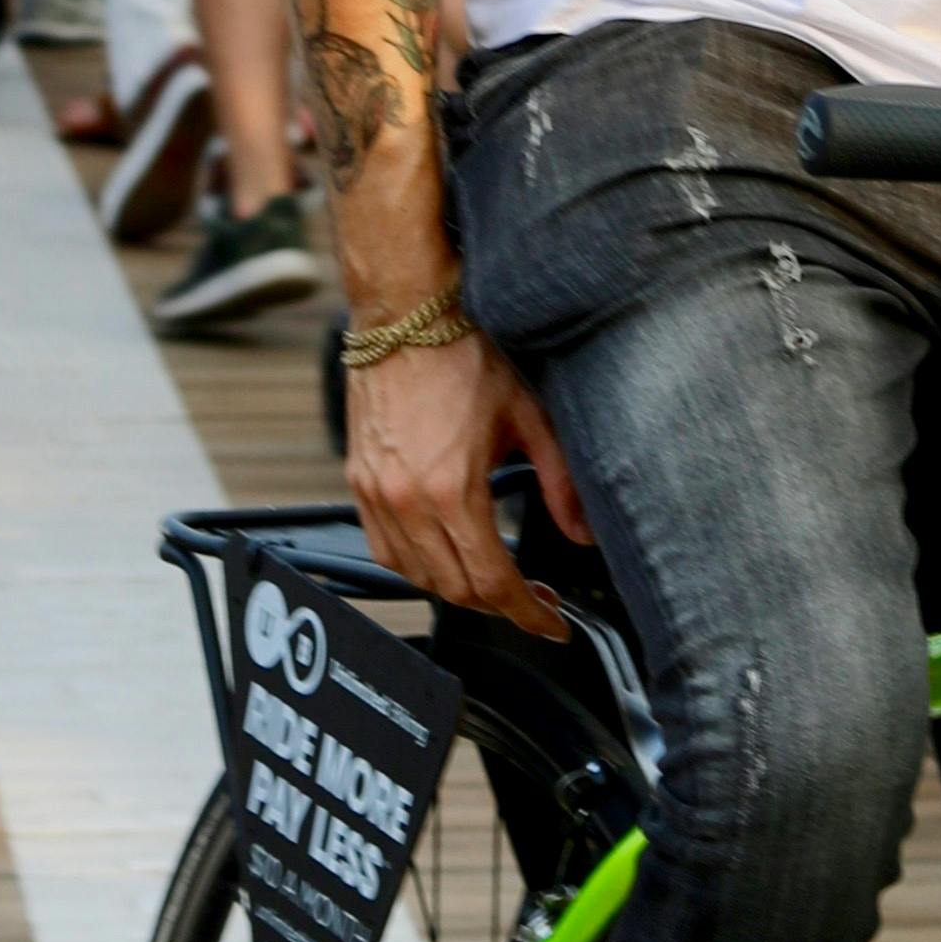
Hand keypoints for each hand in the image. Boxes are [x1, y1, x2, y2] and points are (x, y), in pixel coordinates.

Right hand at [343, 320, 584, 640]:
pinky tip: (441, 555)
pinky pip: (384, 550)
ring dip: (456, 589)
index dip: (528, 613)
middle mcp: (408, 500)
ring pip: (416, 577)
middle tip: (532, 598)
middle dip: (499, 605)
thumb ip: (560, 481)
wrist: (404, 317)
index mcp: (453, 489)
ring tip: (490, 577)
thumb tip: (581, 533)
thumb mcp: (528, 418)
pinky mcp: (358, 482)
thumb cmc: (462, 357)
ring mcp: (377, 494)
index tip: (551, 624)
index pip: (493, 582)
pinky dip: (414, 567)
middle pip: (454, 589)